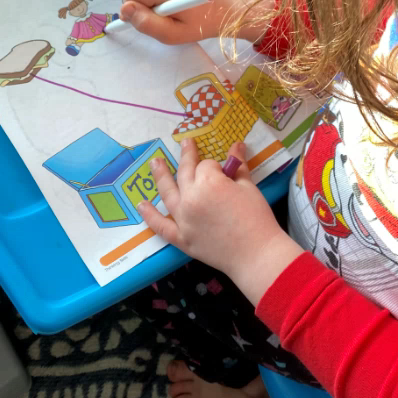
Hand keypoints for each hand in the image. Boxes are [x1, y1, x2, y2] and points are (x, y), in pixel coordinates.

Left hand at [138, 138, 302, 304]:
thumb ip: (238, 165)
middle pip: (185, 171)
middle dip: (186, 156)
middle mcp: (190, 197)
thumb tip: (237, 145)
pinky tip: (142, 205)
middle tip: (185, 143)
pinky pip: (161, 226)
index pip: (208, 165)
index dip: (218, 166)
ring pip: (167, 193)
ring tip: (154, 163)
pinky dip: (150, 216)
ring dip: (160, 176)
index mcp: (208, 182)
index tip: (227, 171)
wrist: (256, 254)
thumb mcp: (249, 187)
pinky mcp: (181, 238)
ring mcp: (182, 219)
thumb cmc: (256, 218)